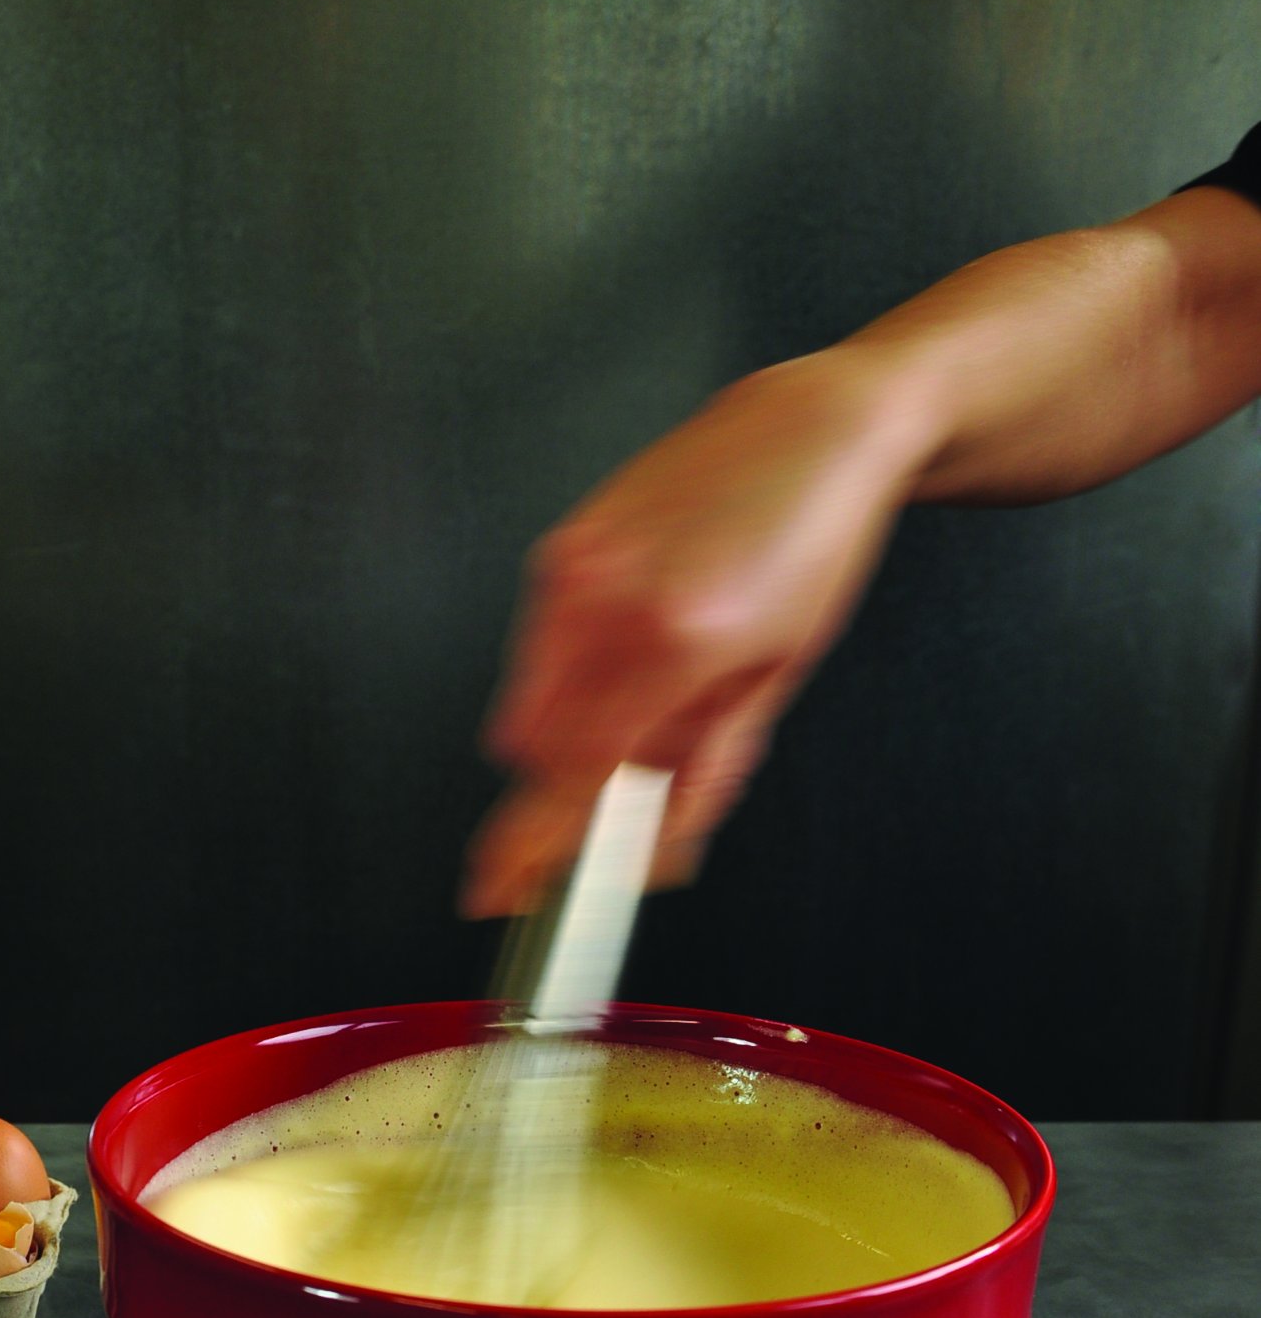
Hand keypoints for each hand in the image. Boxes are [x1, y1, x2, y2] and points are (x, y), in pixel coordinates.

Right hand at [464, 347, 929, 915]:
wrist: (816, 429)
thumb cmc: (816, 539)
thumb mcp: (778, 674)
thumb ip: (705, 767)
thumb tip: (658, 841)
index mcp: (677, 642)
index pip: (577, 777)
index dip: (533, 845)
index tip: (501, 888)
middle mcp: (611, 600)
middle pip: (536, 751)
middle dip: (565, 792)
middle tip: (620, 801)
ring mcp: (577, 567)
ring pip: (529, 704)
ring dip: (570, 735)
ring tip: (651, 704)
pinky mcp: (562, 545)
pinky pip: (539, 650)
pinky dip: (570, 680)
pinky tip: (637, 653)